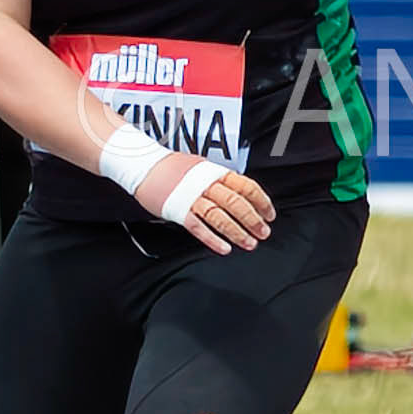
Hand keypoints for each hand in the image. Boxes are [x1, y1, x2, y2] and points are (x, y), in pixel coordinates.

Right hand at [136, 155, 275, 255]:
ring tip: (249, 244)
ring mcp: (191, 197)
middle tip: (264, 233)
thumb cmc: (172, 168)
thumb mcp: (201, 167)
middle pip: (236, 203)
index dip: (261, 201)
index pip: (246, 186)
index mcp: (215, 172)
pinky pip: (198, 227)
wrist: (143, 165)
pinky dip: (212, 239)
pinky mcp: (177, 210)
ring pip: (220, 216)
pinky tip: (224, 248)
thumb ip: (219, 180)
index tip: (269, 215)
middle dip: (253, 220)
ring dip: (237, 232)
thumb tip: (240, 193)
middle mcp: (206, 184)